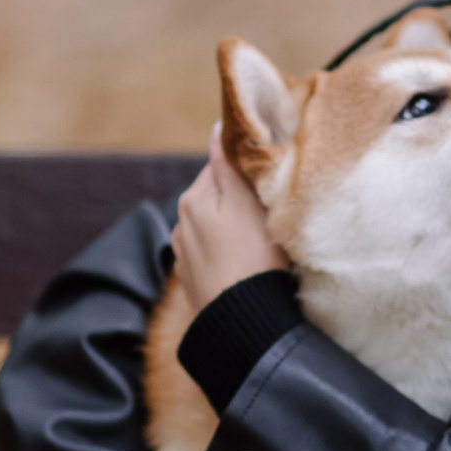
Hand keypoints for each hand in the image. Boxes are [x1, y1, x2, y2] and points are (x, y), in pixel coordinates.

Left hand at [171, 123, 285, 311]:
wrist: (242, 321)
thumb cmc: (252, 257)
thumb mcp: (246, 202)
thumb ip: (229, 165)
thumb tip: (216, 129)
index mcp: (192, 199)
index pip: (220, 167)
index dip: (247, 171)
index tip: (268, 182)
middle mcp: (181, 223)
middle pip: (217, 198)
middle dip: (238, 200)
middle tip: (269, 212)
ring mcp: (186, 254)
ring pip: (215, 227)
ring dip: (233, 228)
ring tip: (260, 242)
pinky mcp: (195, 280)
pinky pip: (215, 254)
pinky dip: (228, 253)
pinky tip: (246, 264)